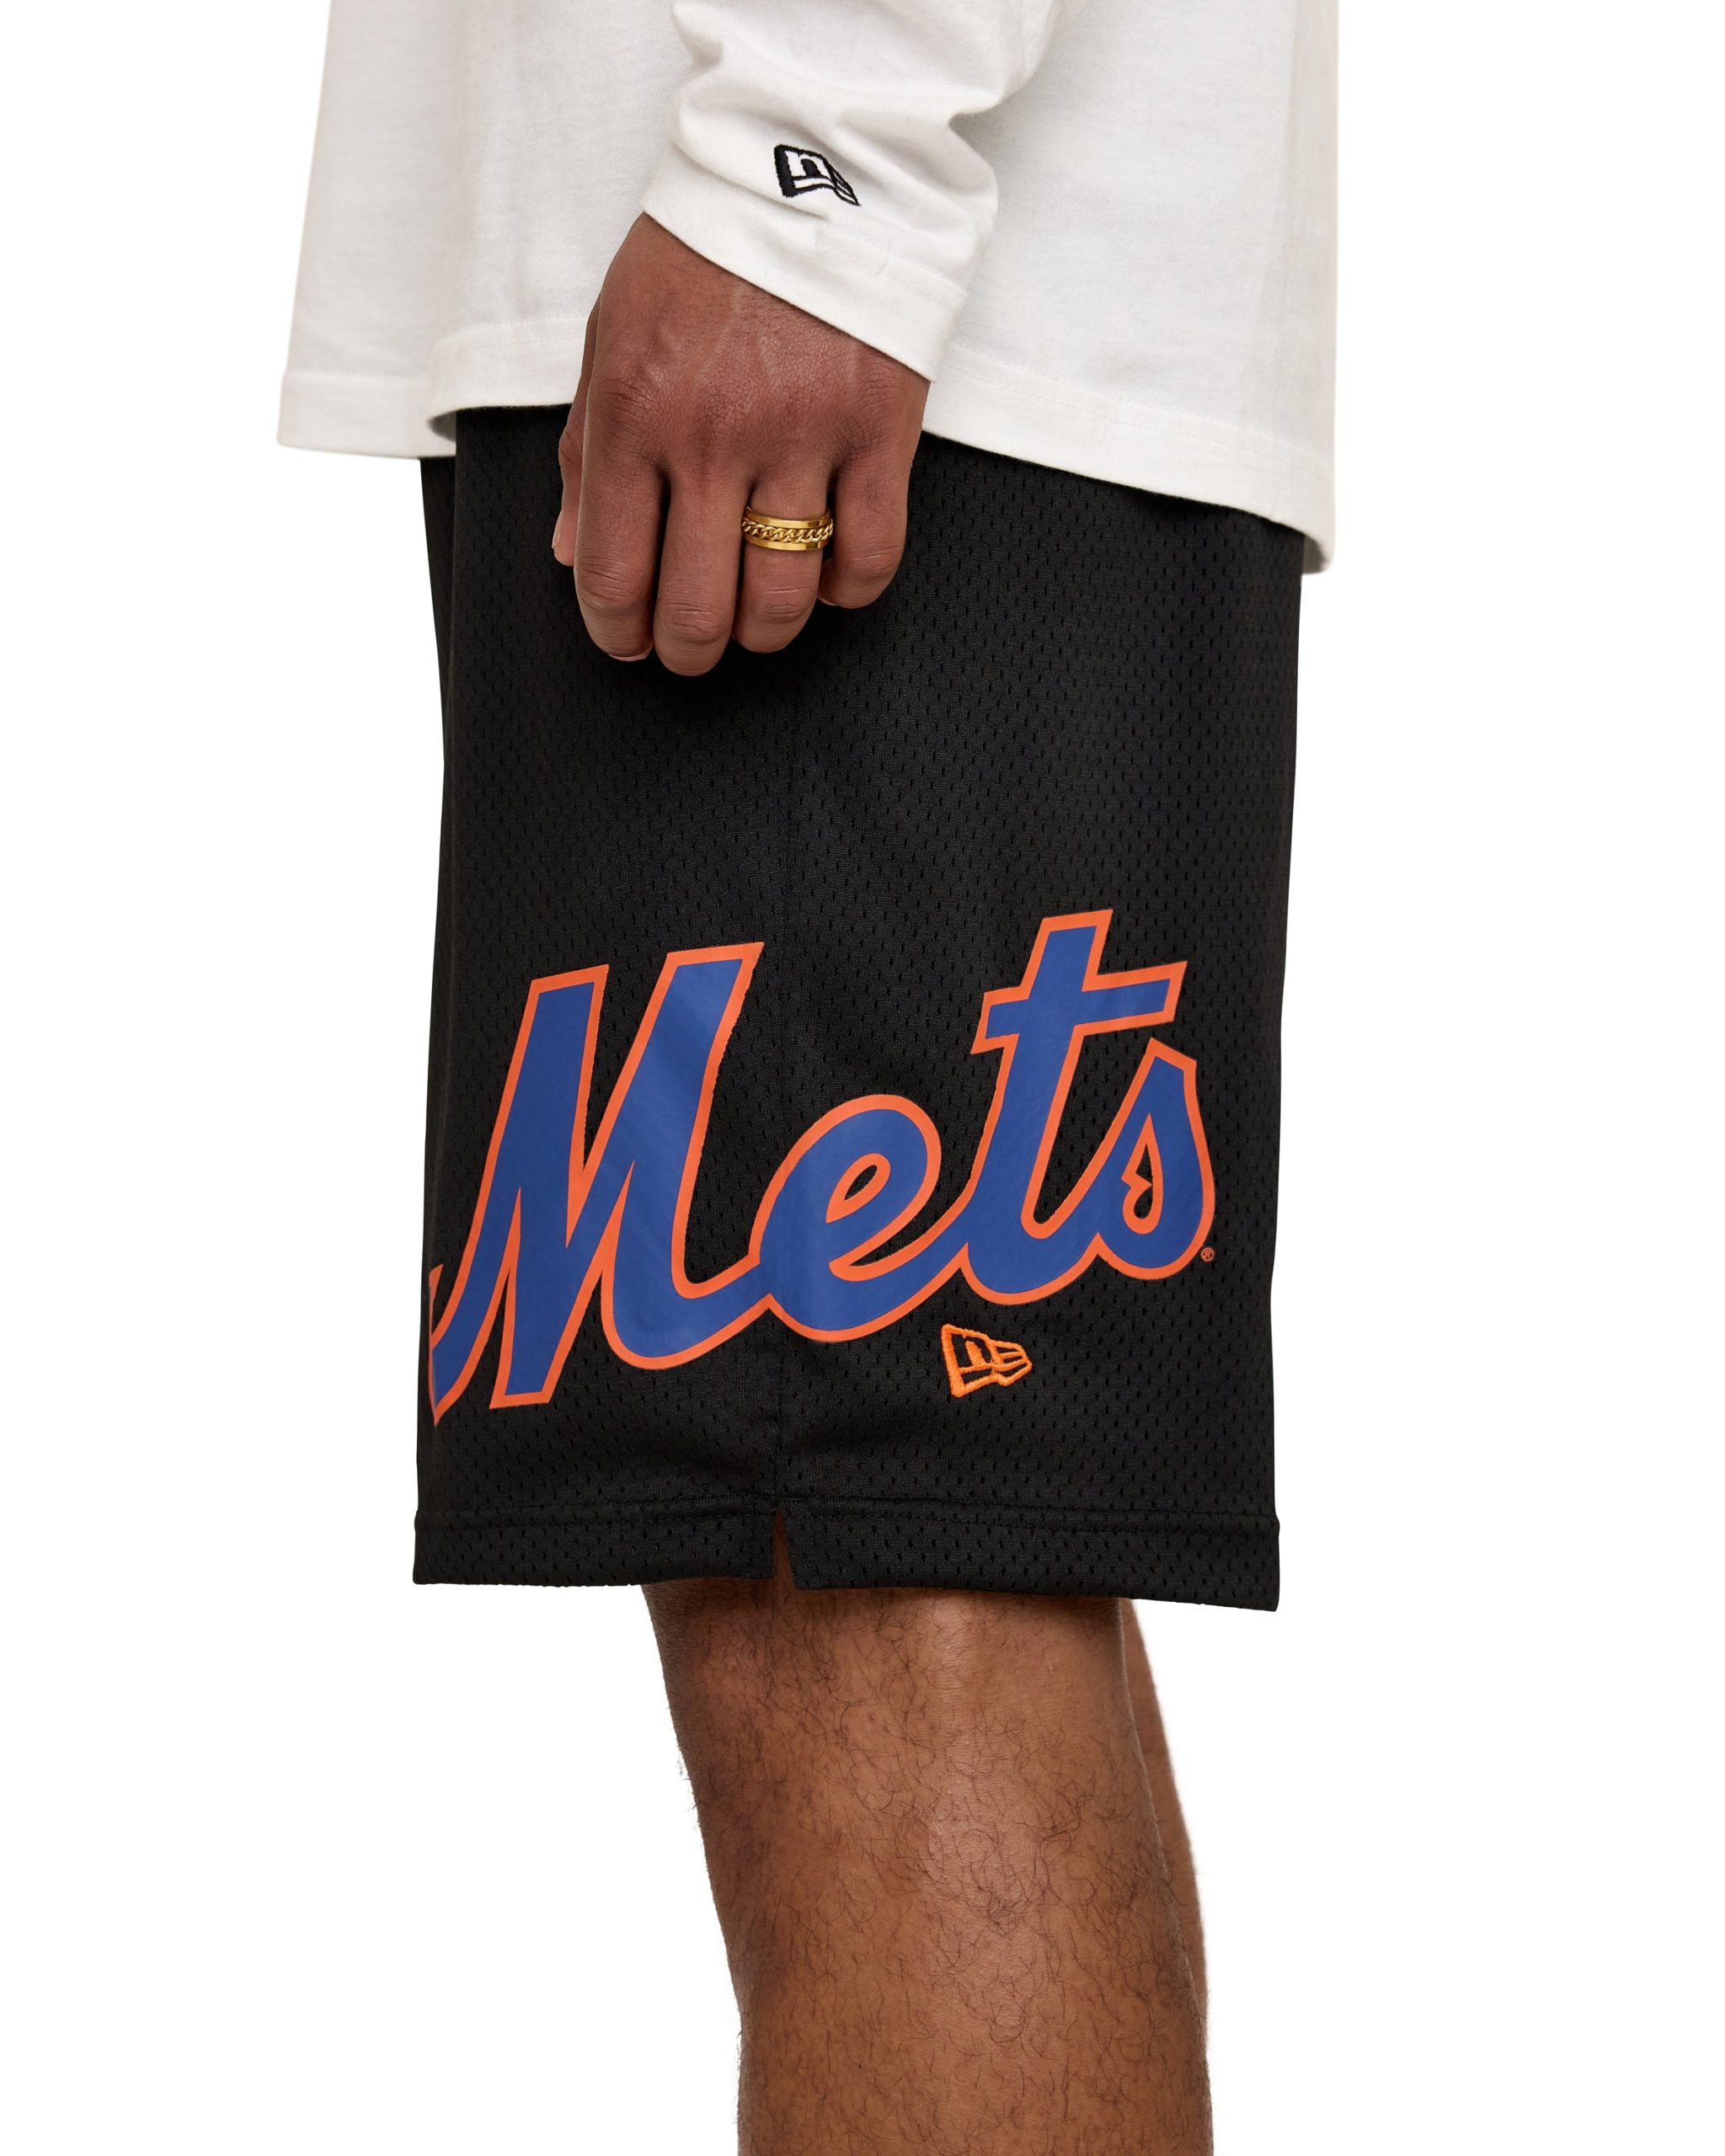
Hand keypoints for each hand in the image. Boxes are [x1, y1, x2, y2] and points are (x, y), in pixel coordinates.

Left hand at [553, 217, 928, 675]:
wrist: (805, 167)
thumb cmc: (699, 256)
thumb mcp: (611, 338)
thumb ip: (586, 451)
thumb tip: (571, 551)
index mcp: (634, 415)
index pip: (614, 569)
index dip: (616, 629)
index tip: (627, 640)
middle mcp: (713, 438)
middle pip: (697, 607)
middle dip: (686, 649)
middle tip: (690, 644)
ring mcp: (801, 438)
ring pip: (781, 598)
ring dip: (764, 631)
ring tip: (757, 617)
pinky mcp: (878, 431)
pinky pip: (869, 556)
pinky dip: (847, 588)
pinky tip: (828, 575)